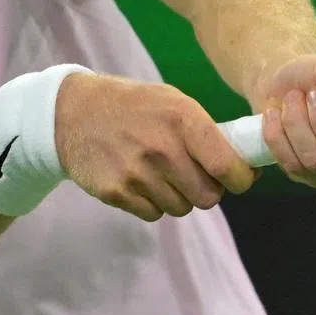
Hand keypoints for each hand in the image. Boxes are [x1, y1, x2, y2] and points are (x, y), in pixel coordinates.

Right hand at [55, 73, 259, 220]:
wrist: (73, 112)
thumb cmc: (133, 106)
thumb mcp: (171, 101)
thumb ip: (204, 132)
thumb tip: (242, 165)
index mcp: (182, 119)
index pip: (226, 166)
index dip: (240, 178)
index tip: (239, 178)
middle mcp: (162, 148)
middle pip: (208, 197)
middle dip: (206, 189)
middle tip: (193, 174)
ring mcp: (137, 173)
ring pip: (181, 207)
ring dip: (177, 196)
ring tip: (159, 171)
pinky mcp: (117, 193)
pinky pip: (153, 214)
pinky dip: (152, 202)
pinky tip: (139, 178)